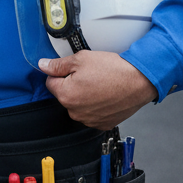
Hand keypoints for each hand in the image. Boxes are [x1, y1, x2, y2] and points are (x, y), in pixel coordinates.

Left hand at [39, 51, 157, 128]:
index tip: (71, 69)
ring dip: (83, 96)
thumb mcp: (81, 59)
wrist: (138, 82)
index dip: (60, 72)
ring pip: (78, 105)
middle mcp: (75, 112)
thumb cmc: (112, 70)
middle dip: (72, 84)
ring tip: (99, 84)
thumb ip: (58, 64)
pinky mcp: (102, 124)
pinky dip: (95, 105)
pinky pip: (91, 113)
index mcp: (66, 95)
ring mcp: (89, 120)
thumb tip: (43, 65)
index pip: (50, 82)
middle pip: (64, 95)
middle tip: (88, 74)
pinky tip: (105, 94)